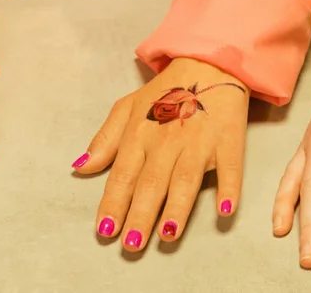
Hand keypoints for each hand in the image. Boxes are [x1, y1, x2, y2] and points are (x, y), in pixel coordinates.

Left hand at [73, 57, 249, 251]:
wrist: (209, 64)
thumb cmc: (167, 91)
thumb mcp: (128, 107)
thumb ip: (104, 140)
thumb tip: (81, 169)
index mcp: (140, 133)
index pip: (123, 174)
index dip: (113, 203)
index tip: (105, 231)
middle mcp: (167, 140)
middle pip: (151, 183)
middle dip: (140, 215)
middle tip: (131, 245)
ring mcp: (199, 142)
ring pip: (186, 179)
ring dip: (177, 208)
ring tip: (167, 236)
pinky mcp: (228, 141)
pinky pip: (229, 169)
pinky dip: (228, 189)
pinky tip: (224, 211)